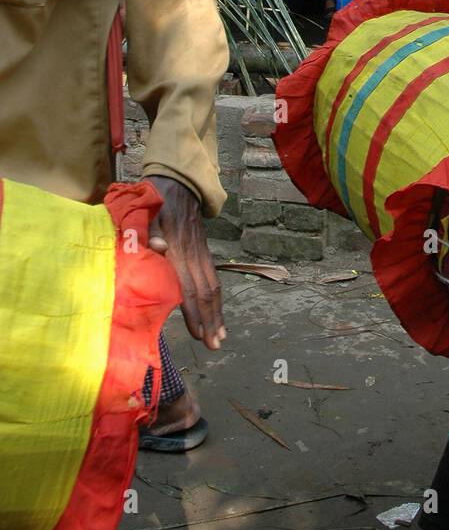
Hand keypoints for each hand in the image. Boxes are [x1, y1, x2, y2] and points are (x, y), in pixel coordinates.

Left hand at [146, 175, 225, 350]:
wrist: (177, 184)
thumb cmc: (154, 202)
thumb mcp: (146, 212)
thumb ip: (150, 230)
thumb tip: (156, 248)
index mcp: (178, 250)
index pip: (188, 286)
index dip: (193, 311)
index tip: (197, 333)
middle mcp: (193, 255)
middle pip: (206, 293)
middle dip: (210, 320)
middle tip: (215, 345)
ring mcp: (201, 254)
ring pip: (213, 288)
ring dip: (217, 313)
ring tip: (221, 336)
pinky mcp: (203, 253)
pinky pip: (214, 280)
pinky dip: (217, 300)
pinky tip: (218, 314)